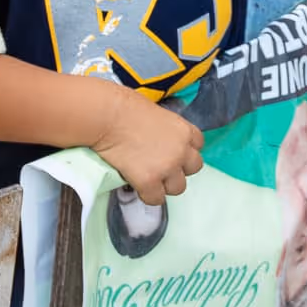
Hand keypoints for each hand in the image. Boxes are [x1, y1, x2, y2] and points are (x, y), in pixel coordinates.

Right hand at [93, 85, 203, 202]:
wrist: (108, 117)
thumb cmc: (125, 108)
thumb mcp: (157, 114)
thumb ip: (166, 130)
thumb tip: (160, 141)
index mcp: (184, 130)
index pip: (198, 145)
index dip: (184, 149)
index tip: (171, 151)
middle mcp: (182, 150)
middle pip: (194, 168)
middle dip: (179, 167)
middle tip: (160, 165)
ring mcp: (167, 167)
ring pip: (178, 187)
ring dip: (165, 184)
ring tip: (148, 176)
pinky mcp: (150, 181)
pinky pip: (156, 199)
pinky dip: (147, 194)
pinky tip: (136, 184)